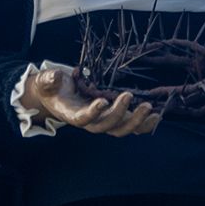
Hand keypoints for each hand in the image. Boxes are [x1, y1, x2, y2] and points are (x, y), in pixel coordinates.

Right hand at [20, 67, 160, 135]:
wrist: (59, 97)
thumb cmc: (54, 88)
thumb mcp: (47, 81)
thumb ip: (49, 79)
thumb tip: (54, 76)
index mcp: (72, 114)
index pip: (83, 118)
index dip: (92, 112)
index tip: (102, 101)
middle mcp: (90, 122)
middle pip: (107, 126)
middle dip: (120, 114)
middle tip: (130, 96)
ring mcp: (104, 122)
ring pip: (122, 129)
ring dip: (137, 122)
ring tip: (151, 110)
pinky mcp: (115, 119)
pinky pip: (131, 126)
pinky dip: (144, 124)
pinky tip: (157, 116)